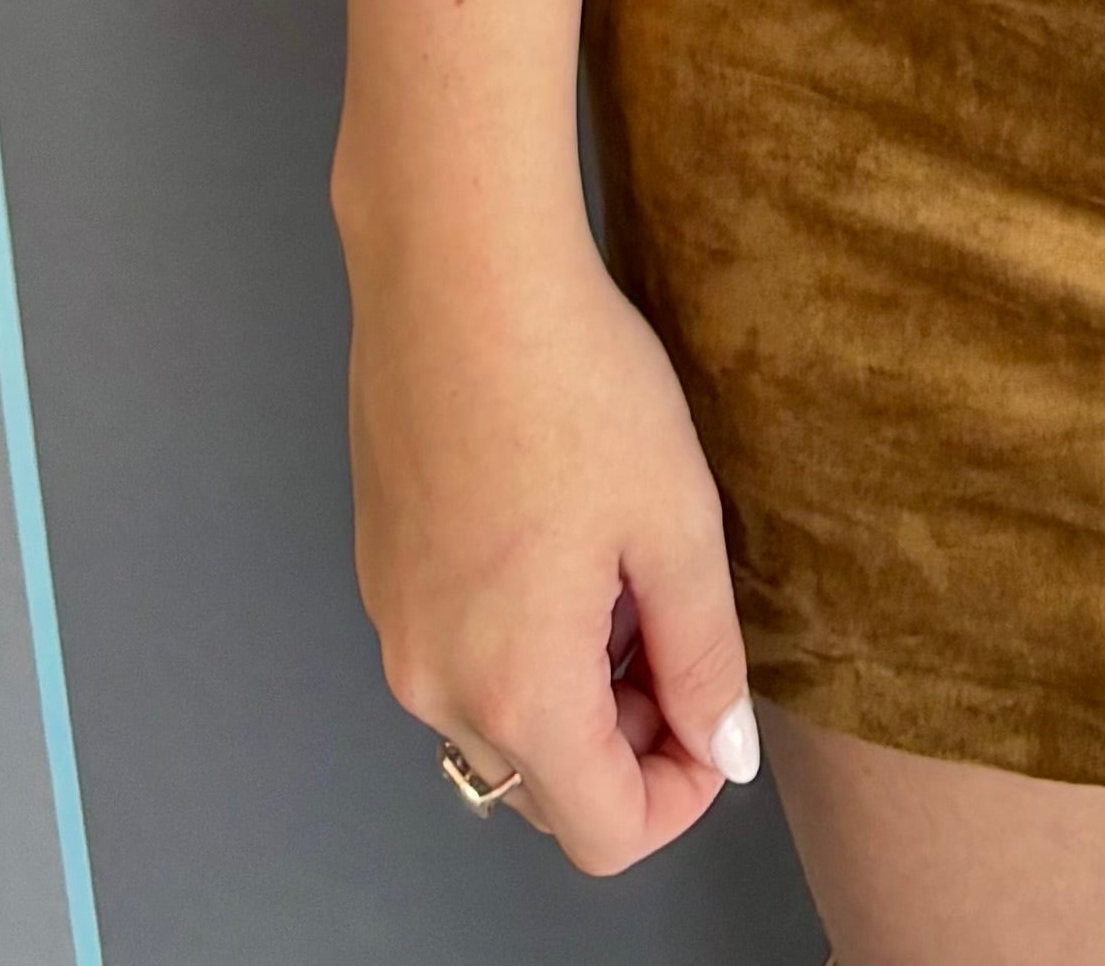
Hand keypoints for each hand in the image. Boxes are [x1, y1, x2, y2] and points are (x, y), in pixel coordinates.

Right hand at [341, 178, 760, 874]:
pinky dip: (520, 637)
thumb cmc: (575, 386)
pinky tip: (559, 531)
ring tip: (623, 564)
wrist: (458, 271)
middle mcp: (433, 685)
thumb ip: (705, 659)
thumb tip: (725, 753)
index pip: (603, 833)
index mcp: (514, 691)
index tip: (716, 710)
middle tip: (677, 622)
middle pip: (546, 784)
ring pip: (501, 719)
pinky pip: (459, 655)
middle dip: (630, 738)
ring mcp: (393, 629)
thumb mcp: (677, 523)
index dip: (682, 794)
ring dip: (576, 684)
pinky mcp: (379, 572)